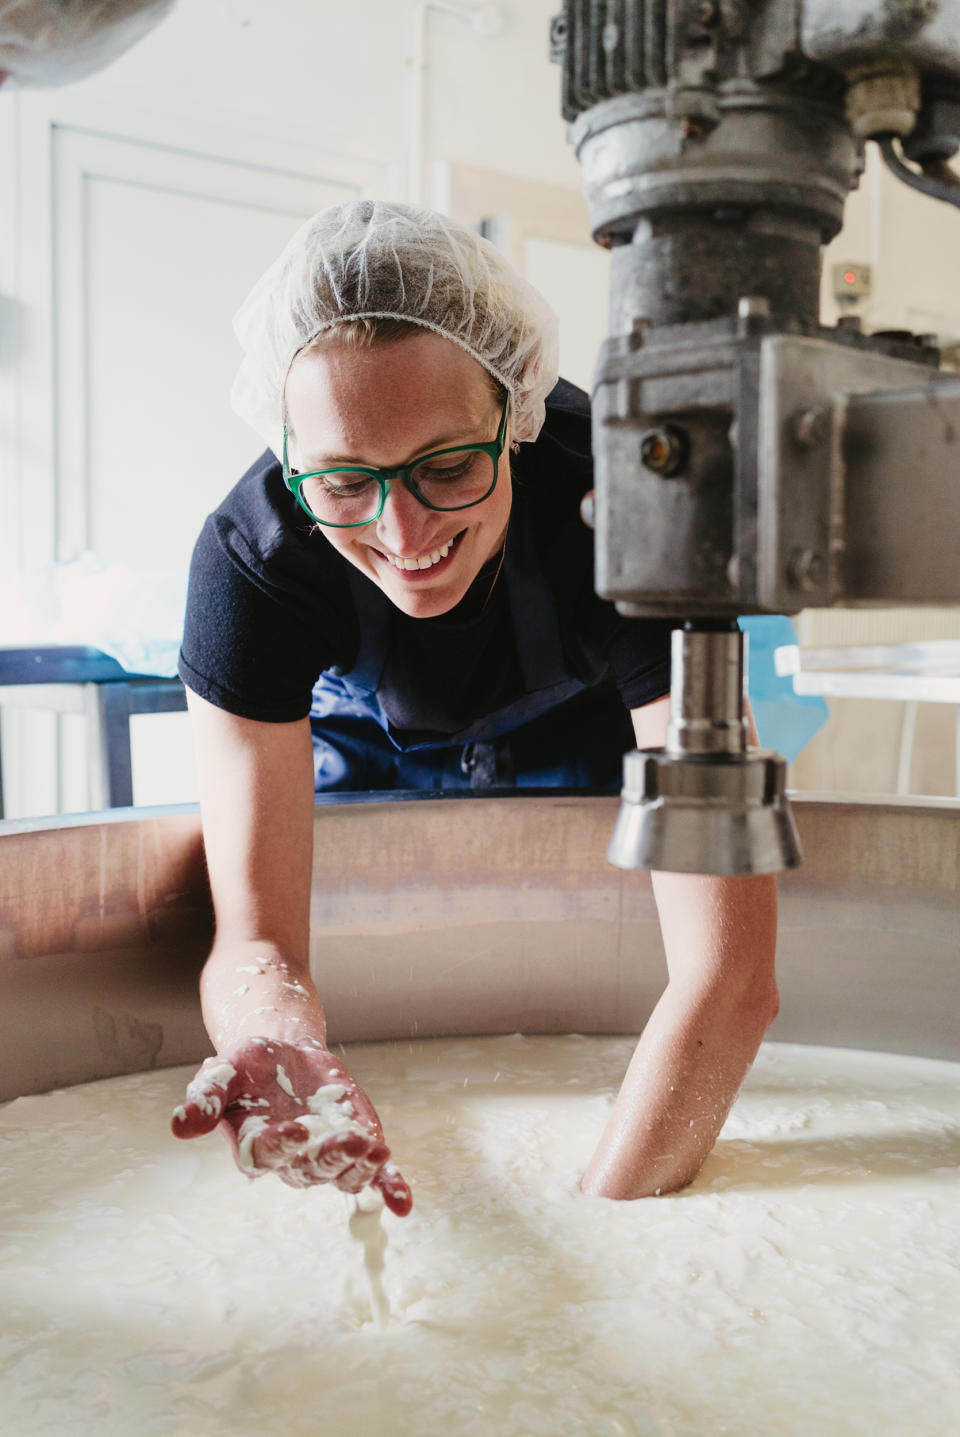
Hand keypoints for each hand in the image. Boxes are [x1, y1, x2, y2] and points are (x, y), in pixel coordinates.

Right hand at [171, 1037, 411, 1215]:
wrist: (283, 1053)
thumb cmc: (249, 1067)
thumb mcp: (225, 1070)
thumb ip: (206, 1096)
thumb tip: (179, 1125)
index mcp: (255, 1147)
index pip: (266, 1155)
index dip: (281, 1145)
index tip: (295, 1128)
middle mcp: (291, 1160)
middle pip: (309, 1169)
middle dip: (328, 1158)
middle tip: (347, 1140)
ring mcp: (327, 1156)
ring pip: (342, 1174)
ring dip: (360, 1167)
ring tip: (375, 1149)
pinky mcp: (356, 1146)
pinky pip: (373, 1175)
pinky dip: (389, 1187)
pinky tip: (403, 1202)